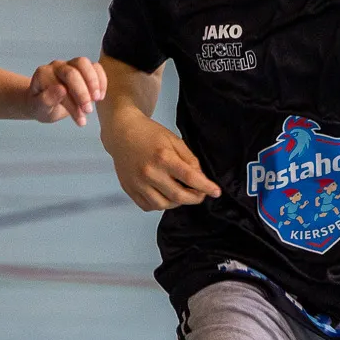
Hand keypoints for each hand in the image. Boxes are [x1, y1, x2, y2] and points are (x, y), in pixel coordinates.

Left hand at [27, 57, 106, 124]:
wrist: (47, 103)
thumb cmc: (43, 106)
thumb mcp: (40, 109)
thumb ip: (47, 99)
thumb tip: (61, 90)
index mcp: (43, 74)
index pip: (58, 84)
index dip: (70, 102)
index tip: (79, 118)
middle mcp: (56, 66)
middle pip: (71, 72)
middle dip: (82, 93)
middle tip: (88, 110)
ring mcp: (70, 64)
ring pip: (84, 64)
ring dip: (93, 83)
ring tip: (97, 99)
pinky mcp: (84, 67)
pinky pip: (95, 67)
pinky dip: (101, 81)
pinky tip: (100, 96)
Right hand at [106, 114, 220, 210]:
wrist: (122, 133)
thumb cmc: (150, 134)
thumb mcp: (175, 140)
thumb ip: (190, 160)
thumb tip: (200, 178)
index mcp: (163, 158)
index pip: (190, 178)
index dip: (206, 187)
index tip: (216, 192)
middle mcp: (149, 173)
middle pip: (178, 196)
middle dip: (195, 198)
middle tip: (201, 194)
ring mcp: (137, 183)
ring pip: (163, 205)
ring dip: (177, 203)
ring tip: (182, 193)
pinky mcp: (129, 189)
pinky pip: (148, 206)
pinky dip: (160, 205)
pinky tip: (165, 195)